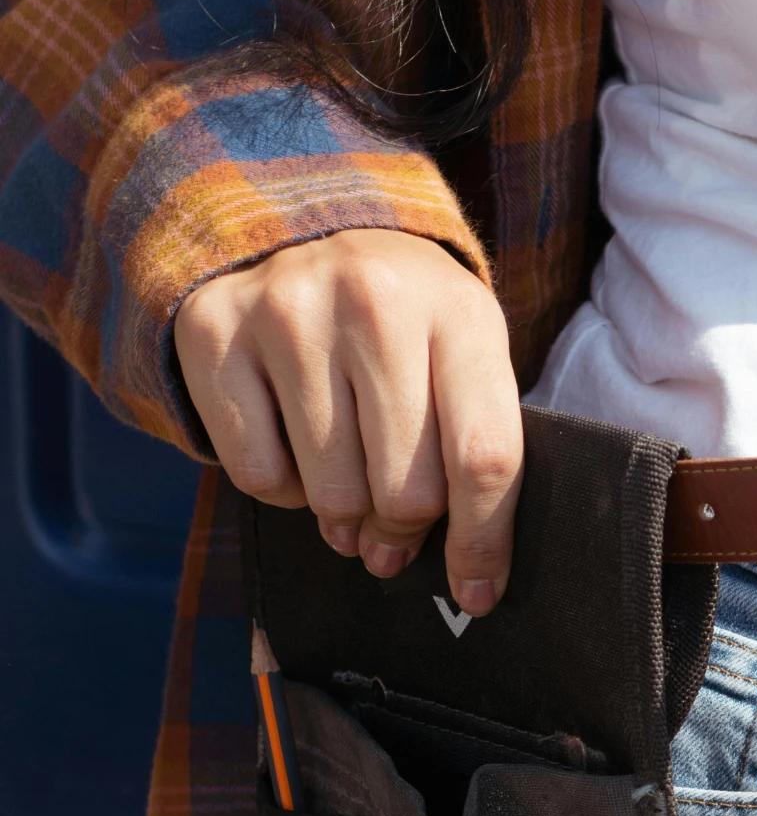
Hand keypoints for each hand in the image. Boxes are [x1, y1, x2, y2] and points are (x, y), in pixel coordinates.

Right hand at [174, 228, 522, 617]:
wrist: (296, 222)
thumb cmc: (402, 318)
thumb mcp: (461, 351)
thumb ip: (475, 444)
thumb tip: (469, 578)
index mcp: (458, 311)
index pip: (483, 458)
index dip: (483, 542)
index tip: (477, 593)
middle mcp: (373, 302)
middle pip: (406, 491)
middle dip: (404, 529)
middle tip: (395, 523)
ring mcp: (288, 312)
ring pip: (332, 496)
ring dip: (343, 513)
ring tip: (347, 476)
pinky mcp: (215, 332)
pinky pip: (258, 479)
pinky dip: (282, 491)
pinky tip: (293, 446)